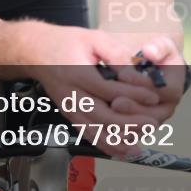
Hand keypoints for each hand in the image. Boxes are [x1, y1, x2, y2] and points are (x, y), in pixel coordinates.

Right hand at [23, 23, 162, 157]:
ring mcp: (68, 108)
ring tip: (138, 146)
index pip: (109, 89)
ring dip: (117, 141)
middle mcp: (71, 94)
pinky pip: (87, 134)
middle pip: (101, 116)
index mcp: (78, 73)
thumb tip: (134, 70)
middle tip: (151, 123)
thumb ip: (114, 53)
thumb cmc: (67, 42)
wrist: (37, 52)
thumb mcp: (93, 38)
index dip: (133, 94)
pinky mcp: (69, 115)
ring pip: (93, 131)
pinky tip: (120, 152)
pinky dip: (104, 145)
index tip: (153, 97)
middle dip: (128, 123)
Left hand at [104, 35, 185, 125]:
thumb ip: (158, 48)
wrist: (153, 69)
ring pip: (141, 128)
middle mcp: (167, 108)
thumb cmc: (157, 55)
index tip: (123, 75)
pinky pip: (130, 134)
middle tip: (113, 102)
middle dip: (132, 109)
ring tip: (107, 112)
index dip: (143, 85)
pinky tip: (103, 123)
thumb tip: (150, 52)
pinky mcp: (141, 127)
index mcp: (174, 88)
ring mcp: (154, 119)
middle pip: (152, 115)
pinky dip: (118, 131)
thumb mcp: (161, 46)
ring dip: (124, 123)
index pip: (163, 91)